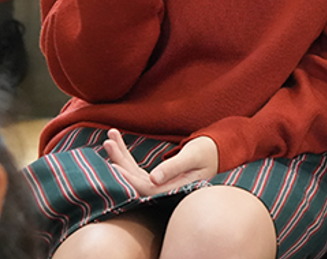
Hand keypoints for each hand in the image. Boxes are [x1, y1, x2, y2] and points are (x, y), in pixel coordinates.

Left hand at [103, 129, 218, 196]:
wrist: (219, 151)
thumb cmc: (208, 151)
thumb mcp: (193, 156)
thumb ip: (173, 167)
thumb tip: (152, 179)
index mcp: (174, 188)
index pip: (145, 188)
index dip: (128, 179)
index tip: (114, 165)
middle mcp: (164, 189)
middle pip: (135, 180)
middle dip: (120, 160)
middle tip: (108, 141)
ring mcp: (160, 183)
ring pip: (134, 173)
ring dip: (121, 155)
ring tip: (110, 137)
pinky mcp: (157, 176)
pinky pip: (137, 168)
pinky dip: (127, 155)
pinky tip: (118, 143)